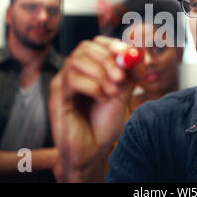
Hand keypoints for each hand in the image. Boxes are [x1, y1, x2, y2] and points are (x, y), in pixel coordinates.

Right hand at [48, 36, 135, 181]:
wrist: (92, 152)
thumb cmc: (104, 124)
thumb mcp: (123, 95)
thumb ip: (130, 74)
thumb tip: (139, 55)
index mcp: (88, 69)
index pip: (94, 44)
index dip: (110, 44)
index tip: (127, 53)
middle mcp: (72, 73)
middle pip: (84, 48)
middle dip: (106, 59)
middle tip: (121, 76)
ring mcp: (62, 84)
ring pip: (76, 62)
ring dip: (100, 74)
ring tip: (113, 92)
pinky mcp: (57, 98)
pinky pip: (71, 81)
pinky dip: (92, 87)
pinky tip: (102, 100)